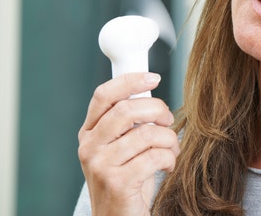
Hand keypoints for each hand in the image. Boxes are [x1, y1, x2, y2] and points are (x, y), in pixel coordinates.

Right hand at [78, 73, 179, 215]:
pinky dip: (169, 158)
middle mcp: (90, 147)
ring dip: (169, 139)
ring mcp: (101, 165)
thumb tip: (150, 95)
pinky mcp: (118, 182)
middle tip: (168, 121)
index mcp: (89, 134)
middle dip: (158, 110)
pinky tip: (168, 166)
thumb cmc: (126, 182)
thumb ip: (128, 124)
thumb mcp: (121, 149)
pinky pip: (154, 157)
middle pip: (127, 110)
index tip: (154, 78)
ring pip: (146, 134)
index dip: (130, 81)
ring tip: (171, 150)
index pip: (104, 95)